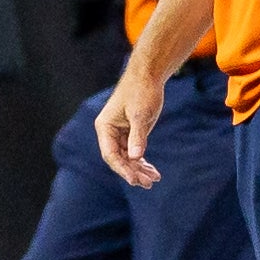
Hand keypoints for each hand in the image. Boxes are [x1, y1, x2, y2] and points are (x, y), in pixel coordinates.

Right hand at [95, 68, 166, 187]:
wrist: (148, 76)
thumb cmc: (142, 92)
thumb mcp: (140, 115)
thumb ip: (137, 136)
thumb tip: (136, 157)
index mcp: (105, 127)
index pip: (110, 154)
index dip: (122, 169)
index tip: (135, 180)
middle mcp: (109, 132)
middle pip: (118, 159)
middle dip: (133, 172)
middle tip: (149, 183)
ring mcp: (119, 133)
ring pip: (127, 157)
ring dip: (139, 169)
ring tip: (154, 180)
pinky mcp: (130, 132)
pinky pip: (133, 152)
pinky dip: (142, 161)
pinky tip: (153, 171)